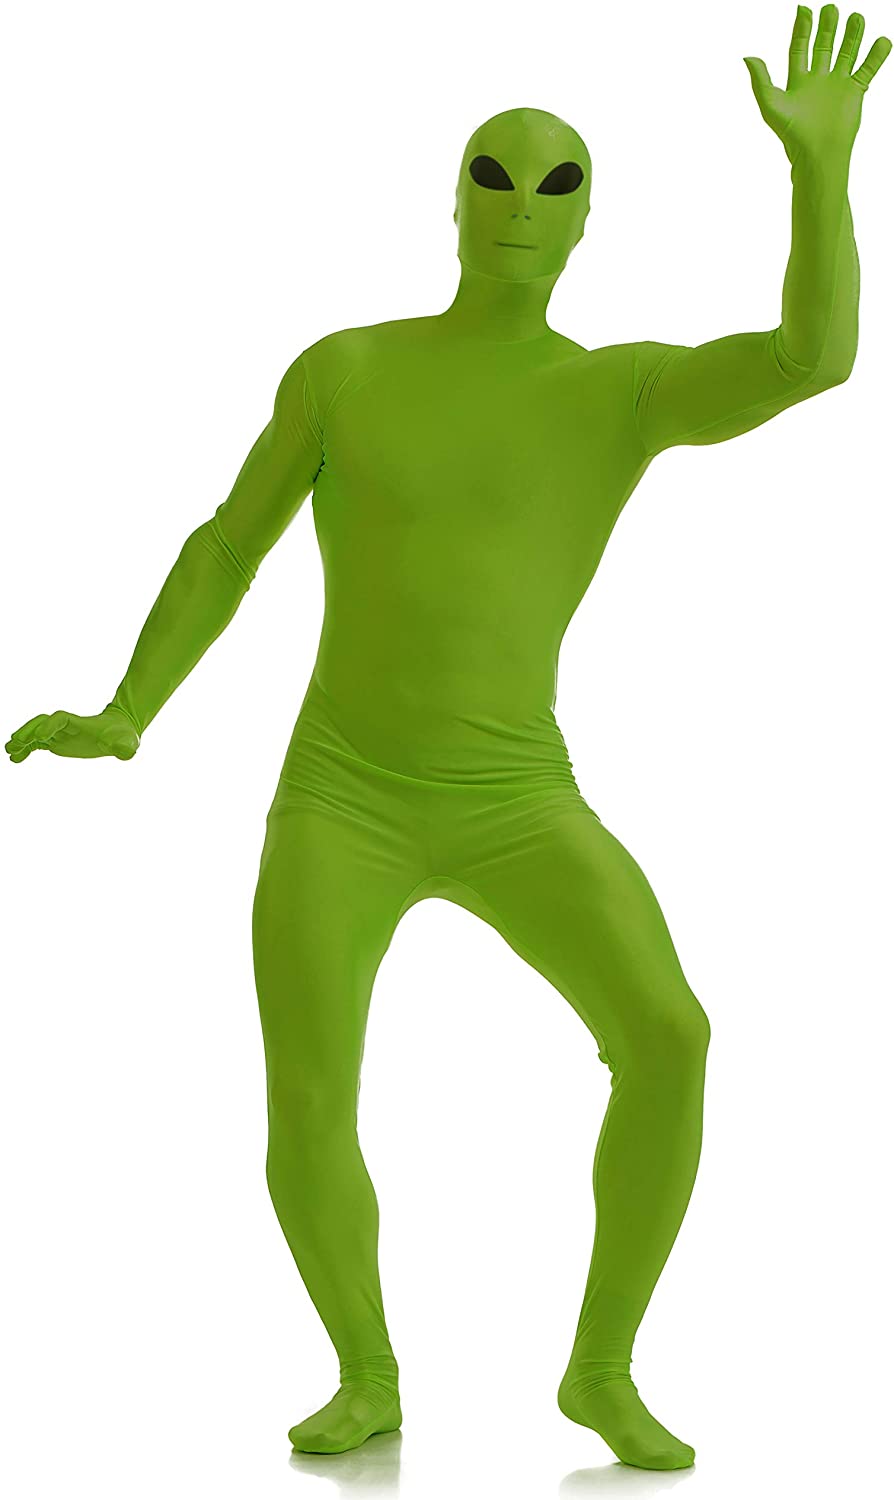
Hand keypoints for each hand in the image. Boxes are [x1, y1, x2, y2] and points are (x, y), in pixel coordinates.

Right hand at [5, 705, 139, 763]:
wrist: (117, 731)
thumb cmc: (122, 735)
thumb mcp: (126, 742)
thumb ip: (125, 747)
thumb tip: (127, 753)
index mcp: (81, 724)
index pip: (62, 719)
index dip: (51, 726)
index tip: (41, 738)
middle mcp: (67, 727)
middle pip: (43, 722)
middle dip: (29, 730)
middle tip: (16, 741)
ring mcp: (60, 734)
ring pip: (36, 733)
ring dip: (22, 740)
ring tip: (9, 750)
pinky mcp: (56, 742)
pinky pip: (37, 745)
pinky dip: (26, 750)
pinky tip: (14, 759)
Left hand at [744, 5, 890, 165]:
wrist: (816, 153)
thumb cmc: (791, 133)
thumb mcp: (770, 104)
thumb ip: (760, 79)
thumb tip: (748, 56)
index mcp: (797, 81)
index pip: (799, 48)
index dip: (802, 29)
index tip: (804, 9)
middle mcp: (818, 80)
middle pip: (824, 46)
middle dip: (827, 27)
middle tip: (831, 8)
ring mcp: (837, 86)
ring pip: (847, 53)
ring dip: (852, 36)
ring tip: (857, 17)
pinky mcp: (854, 93)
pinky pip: (867, 69)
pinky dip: (876, 56)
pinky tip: (882, 40)